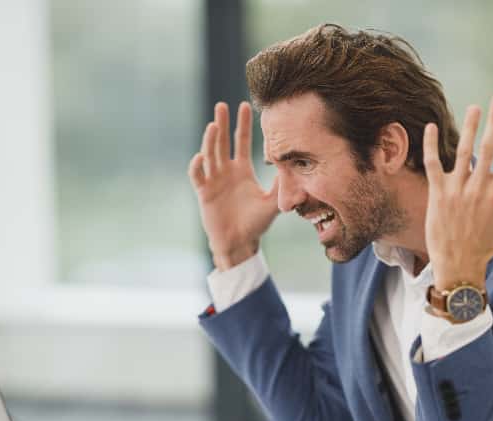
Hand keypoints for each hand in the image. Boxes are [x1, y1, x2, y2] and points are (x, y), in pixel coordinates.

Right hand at [188, 101, 279, 269]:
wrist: (240, 243)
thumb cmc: (256, 224)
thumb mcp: (273, 202)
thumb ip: (282, 186)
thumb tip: (294, 166)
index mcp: (242, 171)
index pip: (241, 142)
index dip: (243, 125)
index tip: (245, 106)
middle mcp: (226, 172)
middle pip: (223, 142)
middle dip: (223, 123)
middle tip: (222, 105)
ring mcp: (214, 181)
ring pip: (210, 155)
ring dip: (211, 140)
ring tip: (214, 125)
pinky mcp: (204, 193)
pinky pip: (198, 176)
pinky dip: (197, 166)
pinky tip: (201, 157)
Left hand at [423, 95, 492, 289]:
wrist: (458, 264)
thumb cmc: (488, 246)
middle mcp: (478, 189)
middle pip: (488, 147)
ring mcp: (456, 190)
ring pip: (463, 151)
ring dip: (469, 127)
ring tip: (475, 107)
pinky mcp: (437, 194)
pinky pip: (432, 164)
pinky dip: (431, 145)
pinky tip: (432, 127)